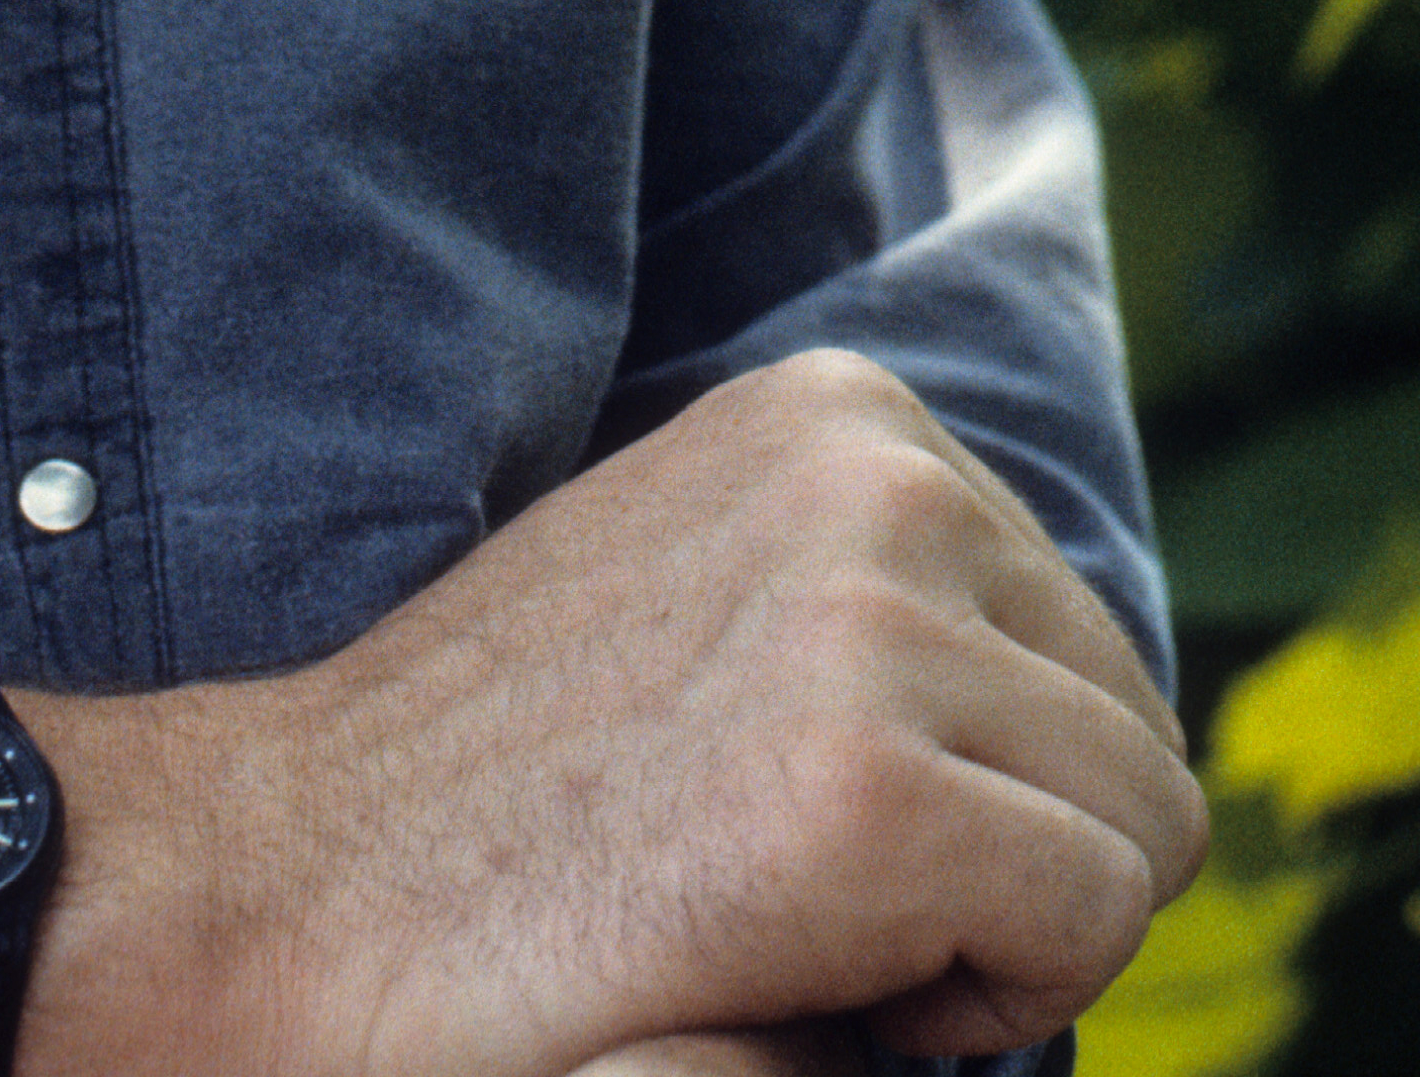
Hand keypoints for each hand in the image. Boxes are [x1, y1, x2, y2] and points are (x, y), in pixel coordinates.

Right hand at [13, 347, 1204, 1076]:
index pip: (1084, 638)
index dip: (990, 789)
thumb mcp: (710, 601)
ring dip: (1002, 934)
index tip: (811, 830)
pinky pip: (1091, 924)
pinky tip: (806, 980)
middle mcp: (878, 473)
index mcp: (842, 413)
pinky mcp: (865, 793)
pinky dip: (984, 1006)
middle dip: (1021, 858)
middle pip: (1134, 728)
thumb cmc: (499, 806)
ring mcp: (872, 619)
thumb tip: (1091, 704)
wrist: (281, 901)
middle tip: (809, 908)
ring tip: (799, 932)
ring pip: (1138, 829)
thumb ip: (878, 592)